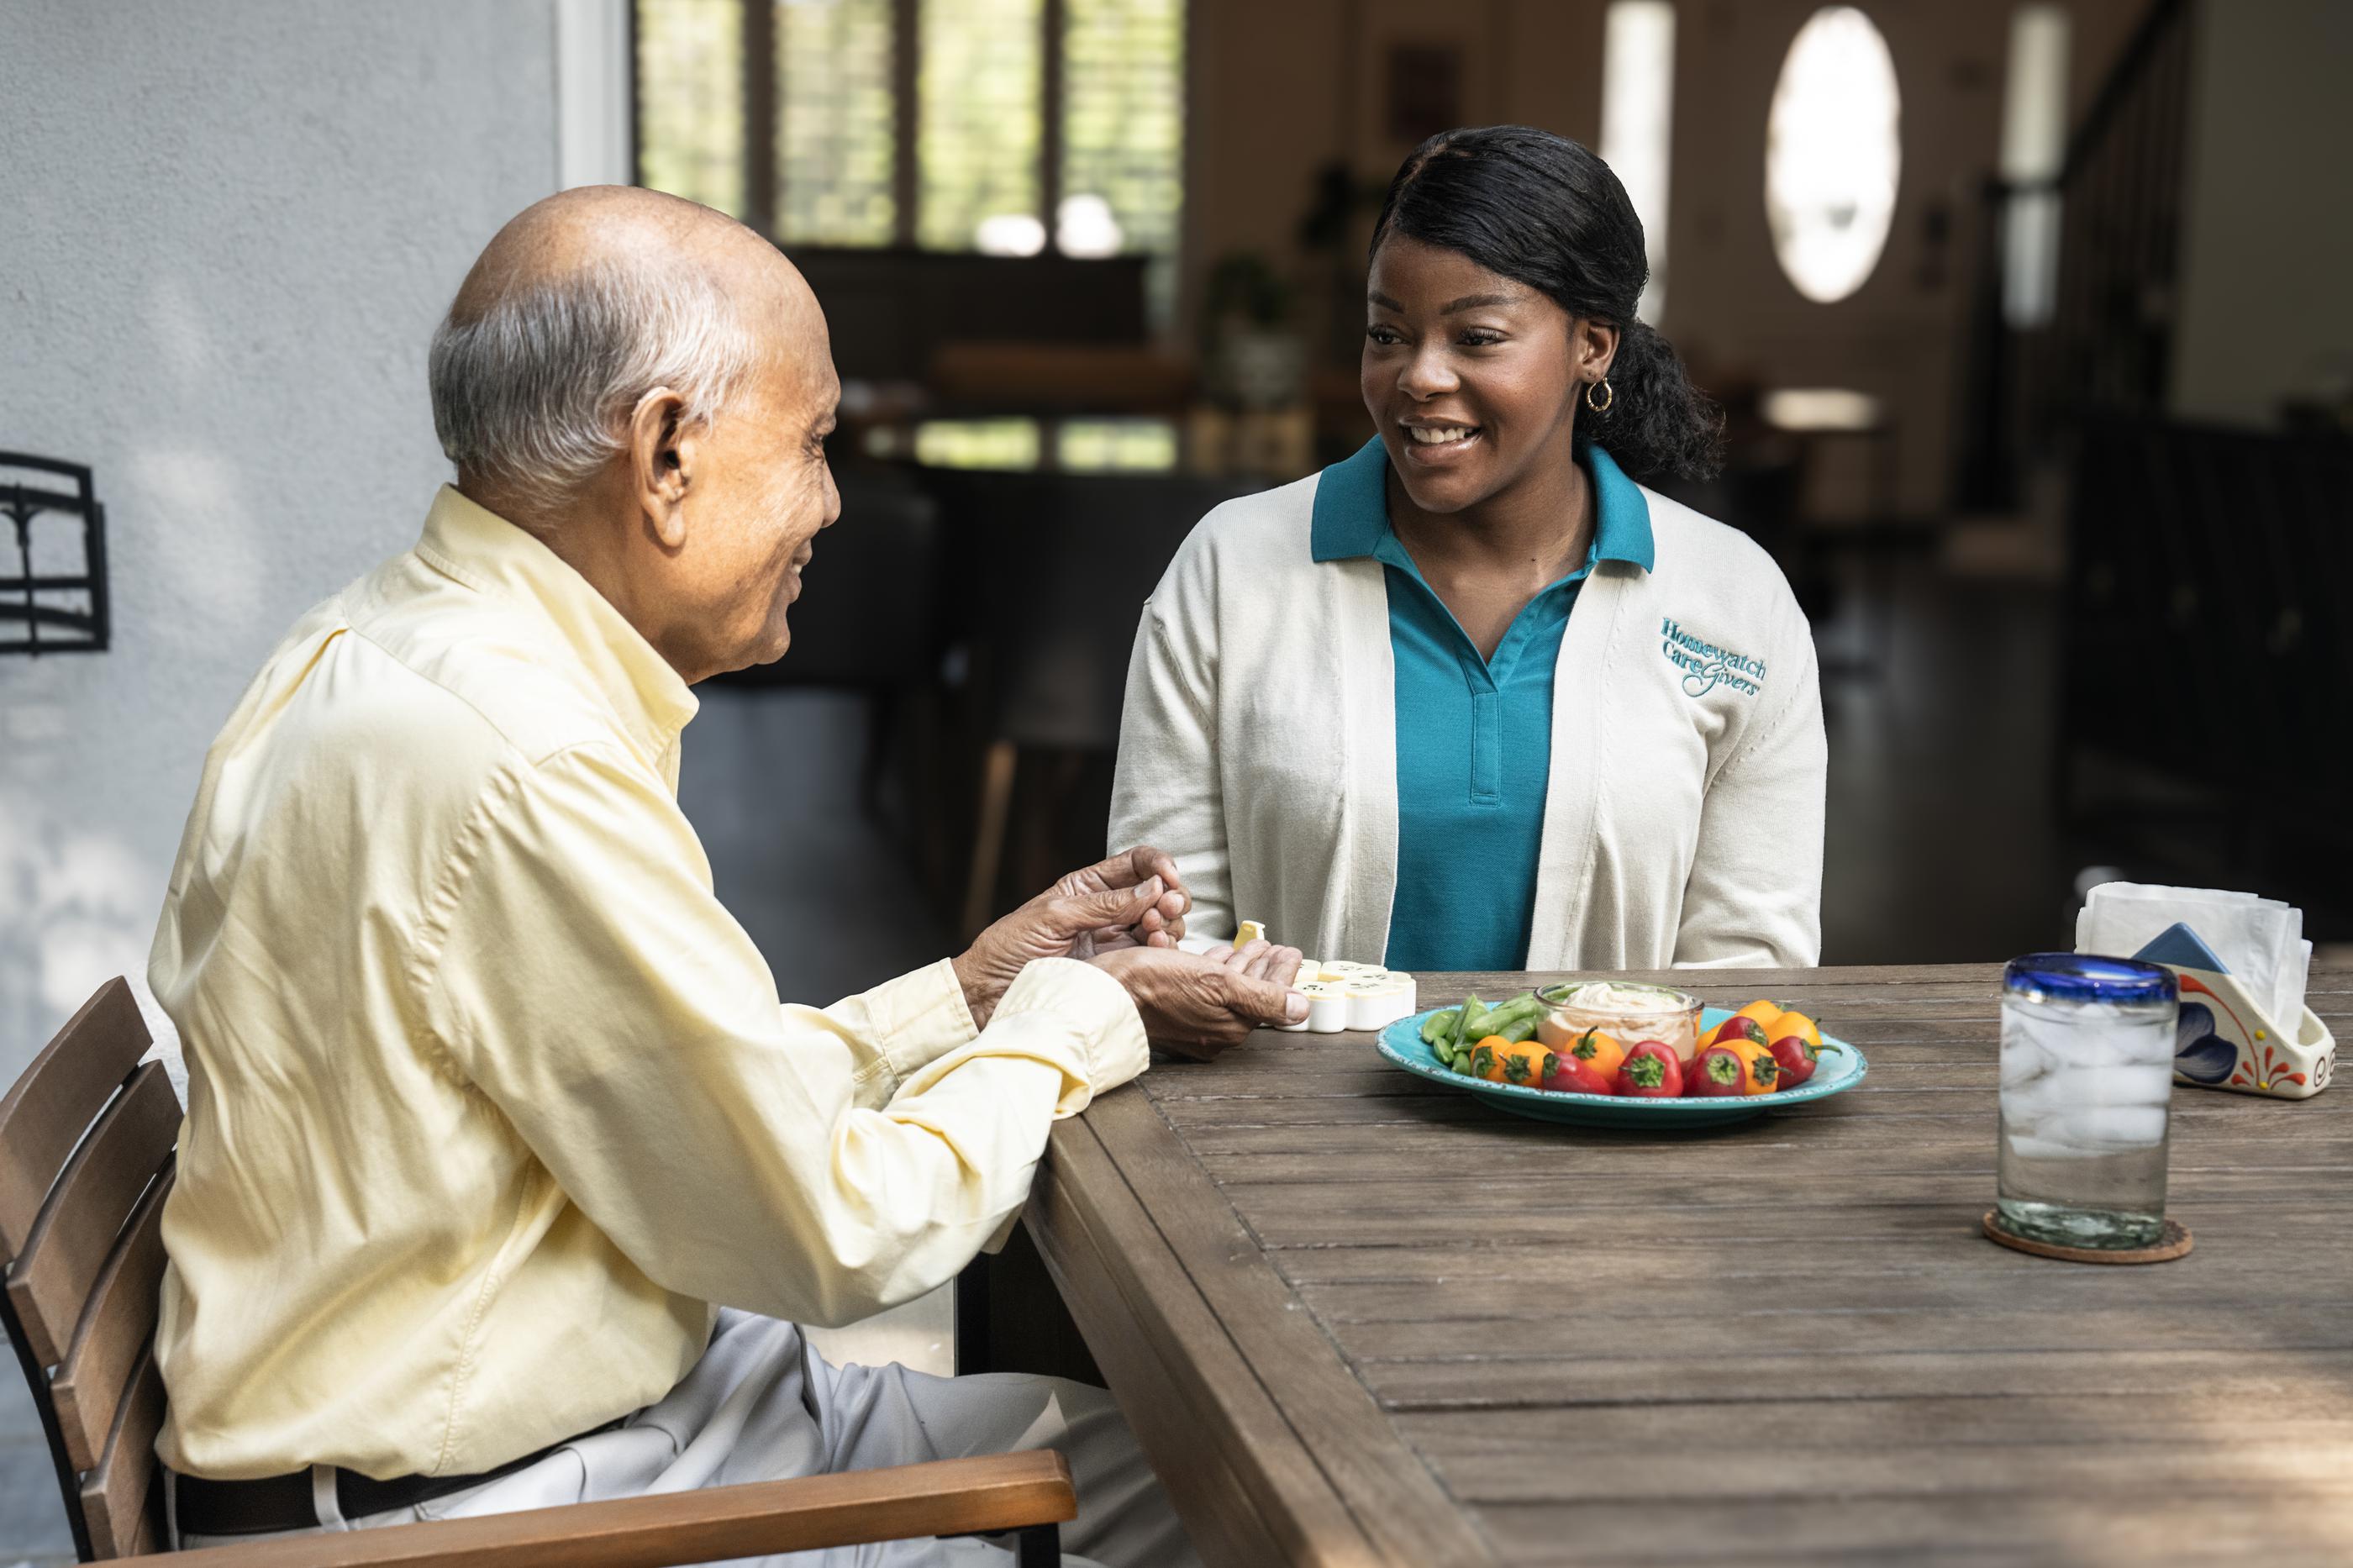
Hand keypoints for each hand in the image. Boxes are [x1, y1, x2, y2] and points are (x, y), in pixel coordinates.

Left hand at [953, 848, 1192, 1027]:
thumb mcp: (1054, 917)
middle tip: (1166, 910)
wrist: (990, 994)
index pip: (1136, 863)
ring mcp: (1117, 941)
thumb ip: (1104, 904)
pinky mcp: (1121, 970)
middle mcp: (1108, 911)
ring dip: (1170, 923)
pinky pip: (1154, 955)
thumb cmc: (1009, 948)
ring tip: (1156, 932)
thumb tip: (1153, 888)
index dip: (1159, 864)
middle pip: (1158, 892)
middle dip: (1172, 896)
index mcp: (1089, 886)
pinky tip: (1157, 948)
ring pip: (1163, 923)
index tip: (1169, 878)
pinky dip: (1164, 949)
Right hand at [1088, 940, 1306, 1061]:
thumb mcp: (1216, 982)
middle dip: (1264, 968)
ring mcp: (1192, 1024)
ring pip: (1226, 991)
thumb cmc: (1151, 985)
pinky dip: (1213, 972)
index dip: (1283, 971)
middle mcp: (1213, 1030)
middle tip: (1276, 950)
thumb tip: (1300, 1007)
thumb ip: (1262, 997)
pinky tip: (1212, 958)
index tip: (1291, 953)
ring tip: (1250, 949)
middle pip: (1250, 994)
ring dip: (1241, 967)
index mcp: (1230, 1025)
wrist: (1102, 994)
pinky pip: (1202, 991)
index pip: (1270, 996)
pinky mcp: (1171, 1014)